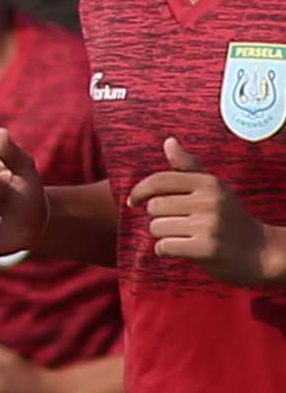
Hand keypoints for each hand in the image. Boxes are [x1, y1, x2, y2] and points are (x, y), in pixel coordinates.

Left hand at [136, 139, 285, 288]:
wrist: (259, 251)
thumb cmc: (228, 217)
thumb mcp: (212, 188)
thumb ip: (187, 167)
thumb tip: (168, 142)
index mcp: (209, 183)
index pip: (159, 180)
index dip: (139, 191)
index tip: (133, 201)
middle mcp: (210, 201)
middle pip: (154, 207)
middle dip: (159, 218)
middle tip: (181, 224)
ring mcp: (209, 225)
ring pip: (156, 227)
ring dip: (164, 235)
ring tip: (186, 236)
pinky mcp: (205, 248)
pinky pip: (163, 247)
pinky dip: (166, 251)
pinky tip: (184, 250)